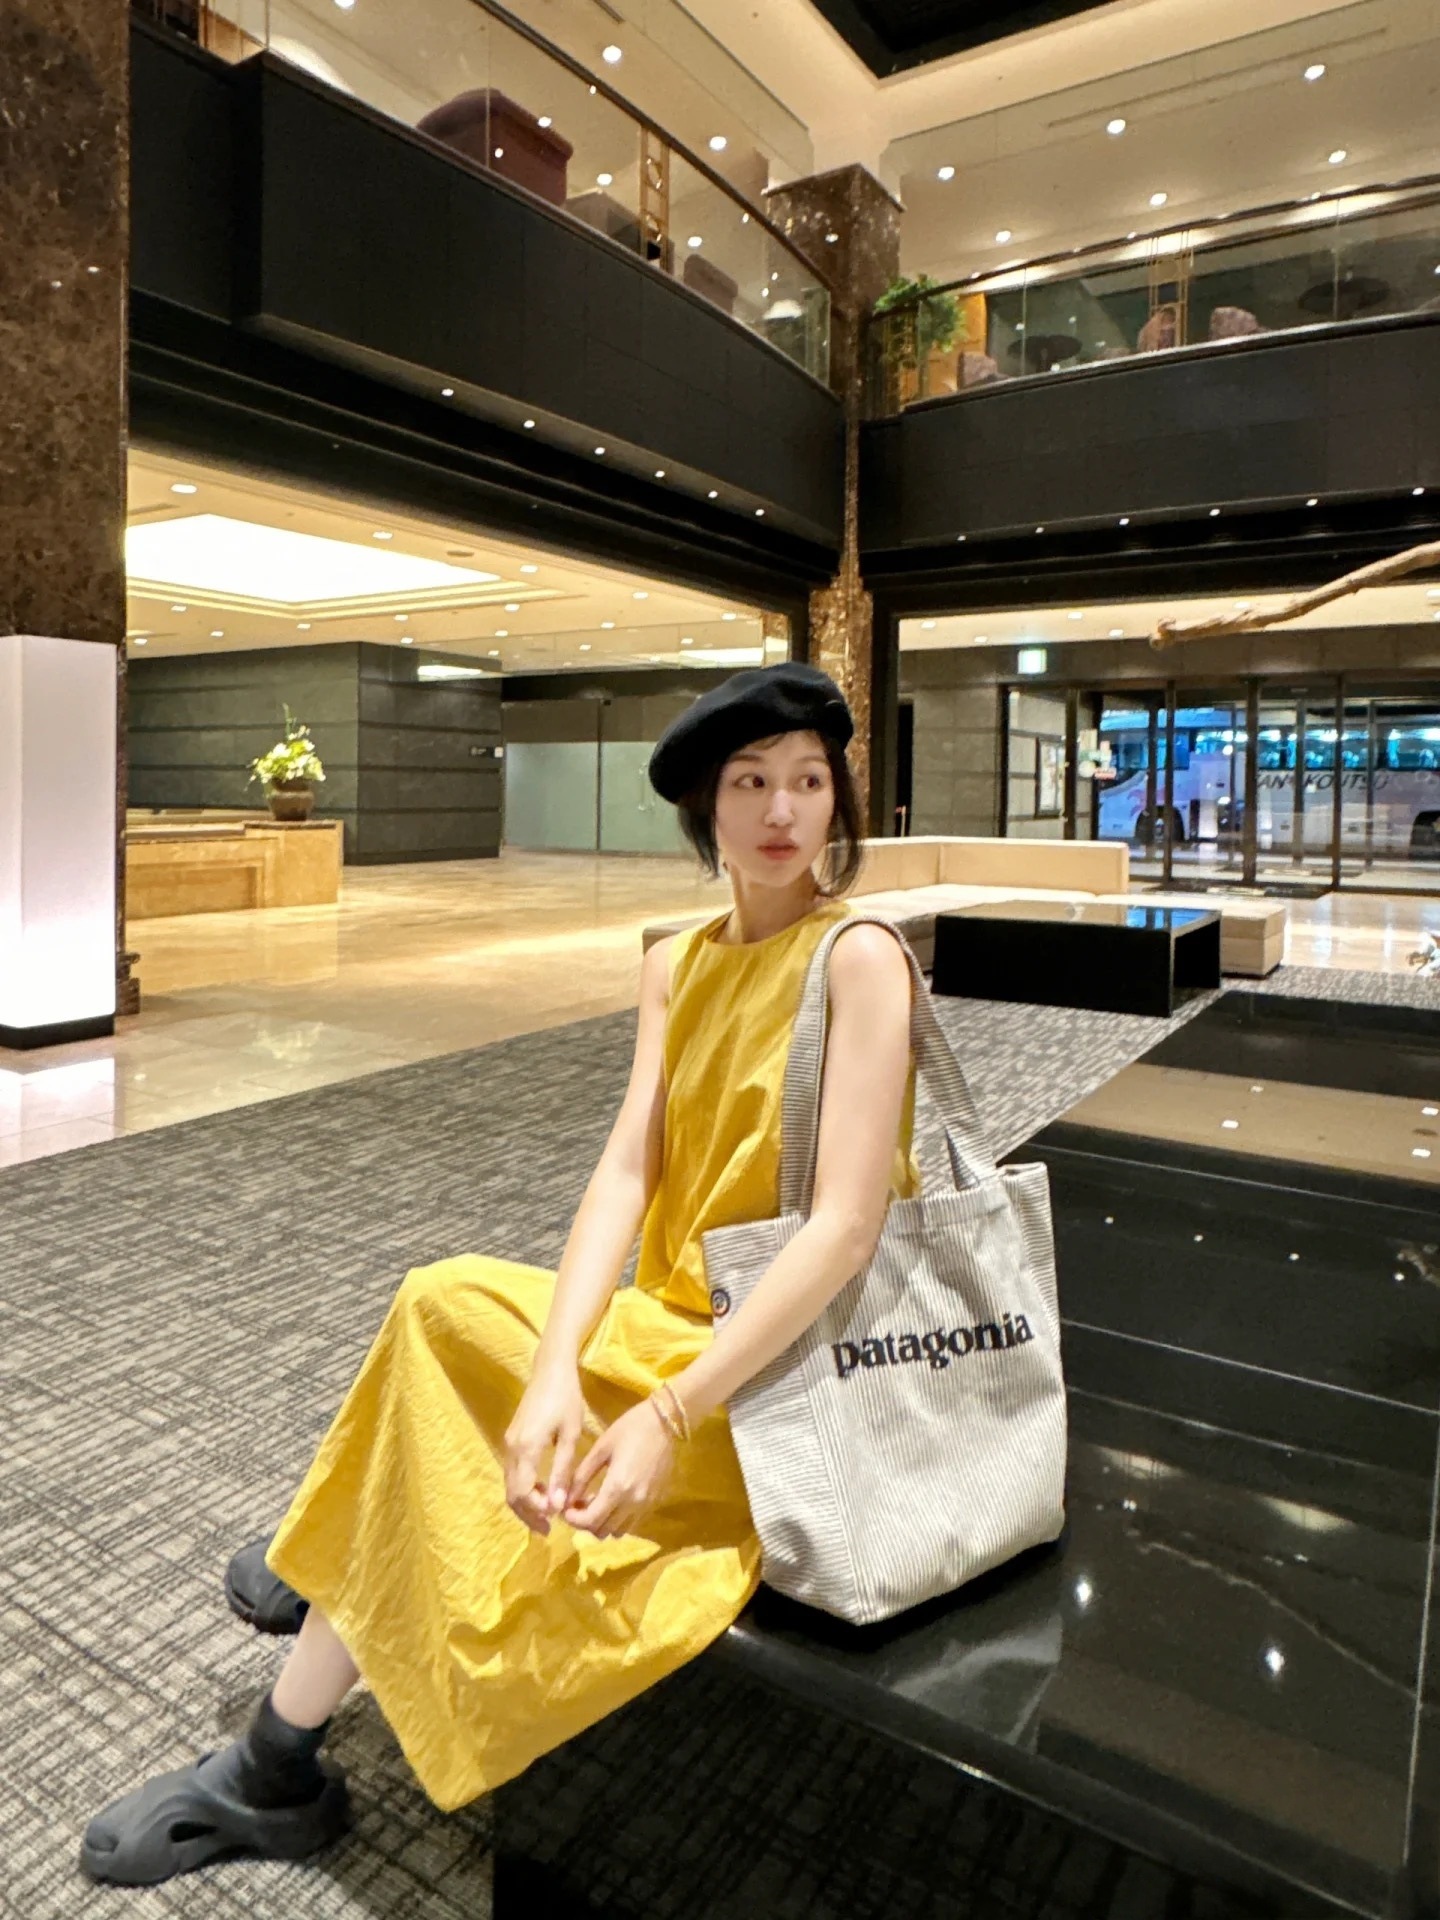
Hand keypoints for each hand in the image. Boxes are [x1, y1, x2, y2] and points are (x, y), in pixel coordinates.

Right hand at [503, 1361, 587, 1535]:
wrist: (550, 1369)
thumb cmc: (567, 1398)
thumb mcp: (571, 1434)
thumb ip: (562, 1470)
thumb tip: (558, 1505)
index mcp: (526, 1448)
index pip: (522, 1492)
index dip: (536, 1511)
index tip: (555, 1519)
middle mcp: (512, 1448)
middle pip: (511, 1493)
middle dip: (528, 1514)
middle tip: (548, 1529)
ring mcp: (509, 1443)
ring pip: (510, 1484)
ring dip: (526, 1503)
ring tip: (548, 1515)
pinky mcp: (512, 1439)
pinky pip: (513, 1473)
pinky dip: (524, 1488)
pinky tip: (543, 1492)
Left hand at [565, 1400, 674, 1540]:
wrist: (665, 1423)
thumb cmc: (630, 1429)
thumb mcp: (601, 1449)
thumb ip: (582, 1476)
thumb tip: (565, 1498)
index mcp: (617, 1488)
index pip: (590, 1521)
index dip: (573, 1519)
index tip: (564, 1508)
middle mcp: (633, 1503)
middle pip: (602, 1531)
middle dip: (585, 1522)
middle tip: (577, 1504)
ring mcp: (646, 1505)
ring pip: (618, 1531)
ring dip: (602, 1523)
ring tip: (595, 1502)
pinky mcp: (654, 1502)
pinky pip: (632, 1523)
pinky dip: (618, 1520)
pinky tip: (613, 1500)